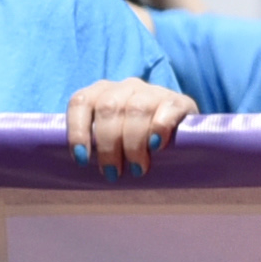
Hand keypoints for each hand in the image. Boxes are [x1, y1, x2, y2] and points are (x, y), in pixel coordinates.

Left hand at [66, 80, 194, 177]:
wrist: (183, 140)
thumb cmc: (138, 146)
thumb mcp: (112, 142)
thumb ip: (95, 147)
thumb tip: (77, 169)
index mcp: (101, 93)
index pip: (81, 102)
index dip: (78, 131)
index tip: (82, 160)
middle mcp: (125, 88)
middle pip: (108, 108)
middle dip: (107, 144)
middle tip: (113, 173)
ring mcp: (153, 92)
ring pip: (135, 109)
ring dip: (133, 143)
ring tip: (137, 169)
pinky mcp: (179, 102)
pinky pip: (166, 110)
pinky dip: (159, 129)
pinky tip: (156, 147)